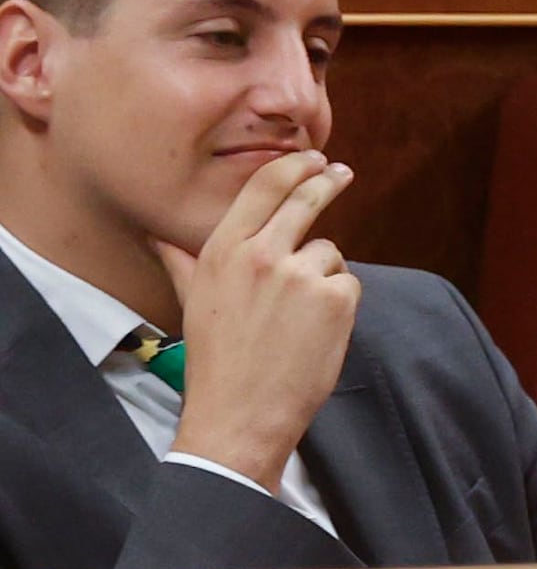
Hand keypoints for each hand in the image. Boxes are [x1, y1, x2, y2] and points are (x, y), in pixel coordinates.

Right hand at [150, 151, 358, 489]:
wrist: (240, 410)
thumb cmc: (216, 357)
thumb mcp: (193, 301)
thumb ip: (181, 261)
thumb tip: (156, 236)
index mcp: (222, 250)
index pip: (263, 188)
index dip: (293, 167)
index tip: (311, 158)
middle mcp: (261, 254)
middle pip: (305, 200)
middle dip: (326, 181)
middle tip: (340, 172)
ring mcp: (301, 273)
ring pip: (328, 253)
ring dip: (321, 276)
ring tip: (295, 319)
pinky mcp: (335, 297)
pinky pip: (348, 283)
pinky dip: (339, 303)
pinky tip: (315, 331)